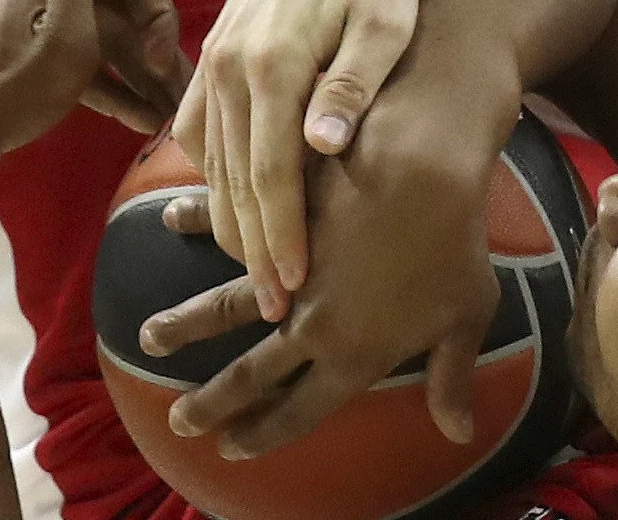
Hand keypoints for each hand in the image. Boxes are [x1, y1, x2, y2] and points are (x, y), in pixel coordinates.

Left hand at [0, 0, 193, 159]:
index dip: (158, 18)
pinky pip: (75, 55)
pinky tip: (139, 118)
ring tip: (168, 117)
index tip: (162, 64)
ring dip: (137, 77)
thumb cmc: (13, 86)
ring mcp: (28, 12)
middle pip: (117, 10)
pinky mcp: (22, 47)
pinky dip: (105, 83)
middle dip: (153, 59)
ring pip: (100, 38)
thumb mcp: (64, 34)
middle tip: (183, 99)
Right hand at [143, 110, 501, 456]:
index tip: (232, 449)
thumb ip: (453, 377)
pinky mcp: (280, 216)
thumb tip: (460, 433)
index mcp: (354, 356)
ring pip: (225, 307)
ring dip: (184, 324)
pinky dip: (199, 222)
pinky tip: (170, 218)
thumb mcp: (468, 315)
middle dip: (212, 402)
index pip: (300, 411)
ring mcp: (290, 270)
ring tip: (149, 339)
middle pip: (251, 375)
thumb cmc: (458, 243)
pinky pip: (231, 225)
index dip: (265, 433)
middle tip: (180, 420)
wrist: (427, 167)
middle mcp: (310, 324)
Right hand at [170, 0, 425, 314]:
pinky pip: (199, 129)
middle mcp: (229, 63)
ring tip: (260, 268)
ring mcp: (214, 55)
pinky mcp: (213, 48)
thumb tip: (321, 148)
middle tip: (277, 307)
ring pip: (211, 162)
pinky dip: (215, 174)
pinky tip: (239, 205)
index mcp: (271, 63)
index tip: (294, 293)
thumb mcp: (386, 22)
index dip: (281, 241)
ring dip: (231, 219)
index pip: (270, 178)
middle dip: (253, 250)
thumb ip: (352, 86)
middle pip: (233, 182)